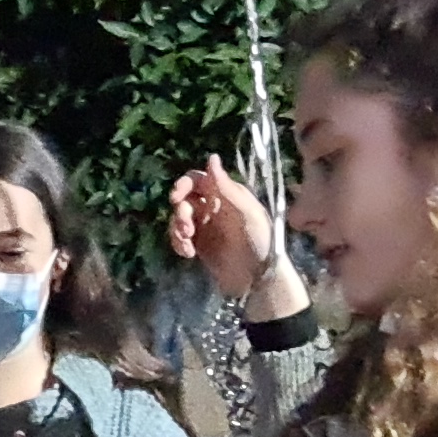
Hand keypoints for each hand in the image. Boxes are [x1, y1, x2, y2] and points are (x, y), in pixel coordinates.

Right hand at [168, 159, 305, 317]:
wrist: (259, 279)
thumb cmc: (260, 242)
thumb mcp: (247, 213)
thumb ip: (227, 188)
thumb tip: (211, 157)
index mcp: (226, 195)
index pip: (198, 179)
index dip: (184, 184)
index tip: (176, 197)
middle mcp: (213, 207)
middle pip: (185, 199)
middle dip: (180, 211)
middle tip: (186, 227)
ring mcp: (205, 227)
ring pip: (178, 218)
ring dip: (177, 228)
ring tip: (187, 243)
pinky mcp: (199, 245)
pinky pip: (179, 237)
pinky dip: (178, 243)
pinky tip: (188, 254)